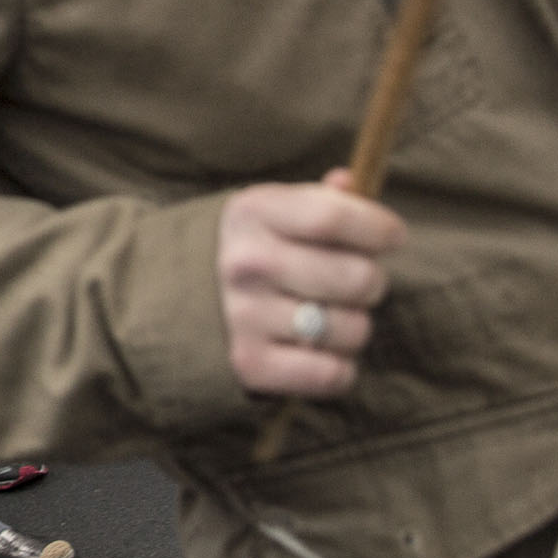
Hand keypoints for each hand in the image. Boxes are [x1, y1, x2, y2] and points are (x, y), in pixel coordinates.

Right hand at [217, 172, 406, 399]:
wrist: (165, 302)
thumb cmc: (246, 251)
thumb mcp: (270, 212)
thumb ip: (318, 199)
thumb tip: (351, 183)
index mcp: (254, 213)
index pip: (334, 217)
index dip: (378, 228)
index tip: (392, 237)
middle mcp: (247, 263)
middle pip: (357, 278)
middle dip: (372, 282)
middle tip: (355, 284)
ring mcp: (245, 317)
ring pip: (352, 329)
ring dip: (354, 327)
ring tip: (330, 318)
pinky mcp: (249, 365)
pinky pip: (332, 375)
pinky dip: (338, 368)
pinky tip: (320, 352)